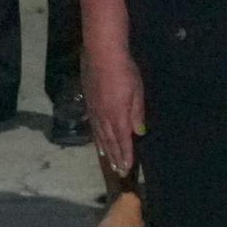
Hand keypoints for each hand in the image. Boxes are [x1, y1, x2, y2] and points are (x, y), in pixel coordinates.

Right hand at [83, 36, 145, 176]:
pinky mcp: (88, 103)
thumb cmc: (125, 72)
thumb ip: (137, 114)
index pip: (122, 141)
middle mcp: (104, 118)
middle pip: (110, 142)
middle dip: (115, 157)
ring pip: (100, 136)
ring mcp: (94, 111)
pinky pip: (93, 127)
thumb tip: (138, 133)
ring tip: (108, 161)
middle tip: (118, 171)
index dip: (125, 155)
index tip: (126, 169)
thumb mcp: (137, 92)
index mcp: (118, 116)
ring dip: (105, 150)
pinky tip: (97, 141)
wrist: (101, 55)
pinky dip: (96, 138)